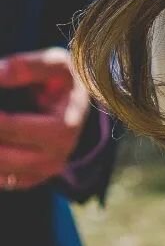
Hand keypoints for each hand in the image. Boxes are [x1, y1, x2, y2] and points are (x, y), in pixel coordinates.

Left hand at [0, 49, 91, 191]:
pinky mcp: (29, 180)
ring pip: (1, 171)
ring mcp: (43, 172)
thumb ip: (28, 65)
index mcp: (66, 127)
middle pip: (5, 156)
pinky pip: (1, 180)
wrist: (76, 104)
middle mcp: (56, 156)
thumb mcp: (55, 64)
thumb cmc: (63, 81)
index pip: (17, 129)